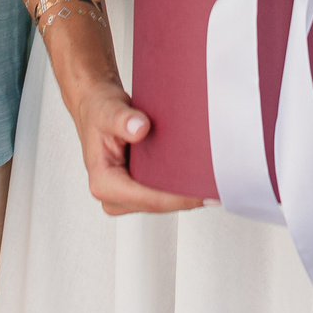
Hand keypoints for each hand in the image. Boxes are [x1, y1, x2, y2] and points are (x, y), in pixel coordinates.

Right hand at [66, 79, 205, 215]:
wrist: (96, 107)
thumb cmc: (99, 110)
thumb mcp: (107, 109)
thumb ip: (121, 119)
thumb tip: (140, 128)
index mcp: (103, 183)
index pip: (148, 199)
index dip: (178, 198)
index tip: (202, 192)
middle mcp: (112, 196)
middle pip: (158, 205)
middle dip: (185, 197)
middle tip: (216, 185)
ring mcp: (124, 196)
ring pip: (162, 203)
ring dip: (184, 194)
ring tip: (210, 181)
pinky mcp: (135, 191)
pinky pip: (161, 195)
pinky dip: (178, 188)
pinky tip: (197, 178)